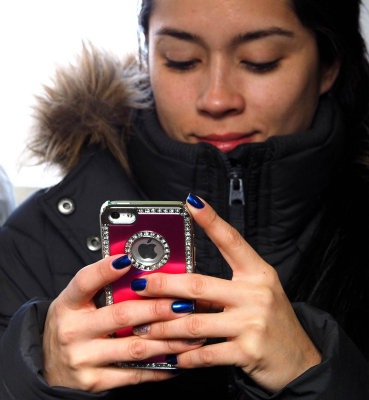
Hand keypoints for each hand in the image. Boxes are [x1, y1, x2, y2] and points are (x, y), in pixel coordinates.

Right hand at [42, 255, 202, 391]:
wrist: (50, 367)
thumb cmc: (72, 327)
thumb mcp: (77, 303)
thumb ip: (100, 286)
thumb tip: (135, 265)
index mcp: (68, 305)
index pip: (84, 282)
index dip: (105, 270)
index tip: (128, 260)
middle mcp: (72, 331)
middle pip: (121, 315)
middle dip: (157, 309)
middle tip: (183, 304)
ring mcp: (83, 359)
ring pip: (134, 347)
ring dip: (167, 340)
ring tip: (191, 334)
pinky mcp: (93, 382)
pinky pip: (133, 375)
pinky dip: (158, 368)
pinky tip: (176, 360)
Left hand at [131, 195, 320, 392]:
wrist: (300, 360)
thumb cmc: (272, 321)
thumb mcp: (256, 294)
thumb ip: (225, 286)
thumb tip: (183, 285)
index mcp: (258, 273)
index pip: (231, 241)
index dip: (211, 221)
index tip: (192, 203)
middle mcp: (256, 293)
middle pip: (199, 285)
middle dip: (163, 285)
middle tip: (140, 285)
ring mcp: (253, 323)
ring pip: (194, 322)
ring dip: (164, 327)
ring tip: (145, 327)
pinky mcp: (248, 351)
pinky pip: (206, 353)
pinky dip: (185, 355)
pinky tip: (173, 355)